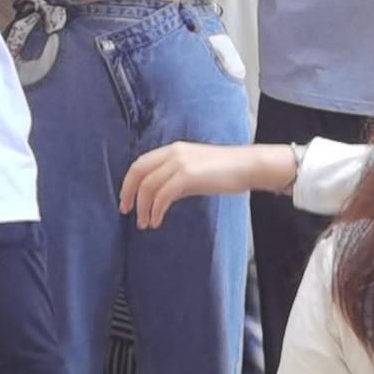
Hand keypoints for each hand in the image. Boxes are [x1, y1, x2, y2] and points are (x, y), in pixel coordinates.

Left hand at [121, 141, 294, 227]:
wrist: (247, 166)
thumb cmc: (224, 171)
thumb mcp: (194, 171)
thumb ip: (175, 179)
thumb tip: (159, 197)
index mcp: (172, 150)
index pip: (140, 164)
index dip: (128, 183)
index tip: (126, 200)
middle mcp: (172, 153)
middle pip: (138, 172)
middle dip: (128, 193)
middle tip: (126, 212)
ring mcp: (180, 162)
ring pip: (148, 186)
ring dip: (143, 207)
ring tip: (144, 223)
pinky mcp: (188, 174)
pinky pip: (163, 195)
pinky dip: (156, 210)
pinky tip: (157, 220)